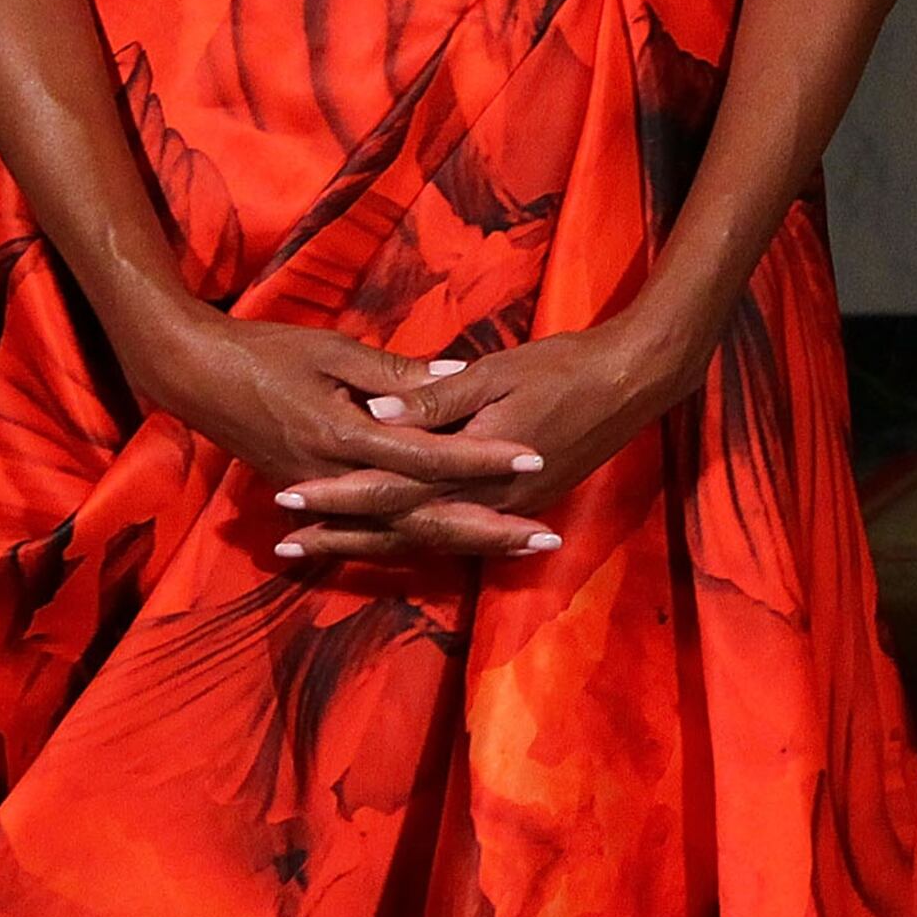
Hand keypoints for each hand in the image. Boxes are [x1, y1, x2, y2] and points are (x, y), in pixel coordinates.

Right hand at [124, 311, 550, 536]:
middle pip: (423, 515)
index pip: (430, 457)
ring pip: (401, 532)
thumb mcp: (333, 351)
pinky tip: (451, 549)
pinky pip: (371, 529)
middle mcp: (336, 478)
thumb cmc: (265, 352)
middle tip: (545, 540)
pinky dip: (413, 542)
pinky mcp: (313, 494)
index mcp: (346, 436)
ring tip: (516, 549)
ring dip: (461, 541)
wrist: (193, 375)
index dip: (483, 459)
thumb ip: (394, 374)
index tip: (535, 458)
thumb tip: (457, 377)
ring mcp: (323, 493)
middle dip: (488, 528)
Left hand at [272, 323, 699, 562]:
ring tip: (318, 549)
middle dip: (340, 535)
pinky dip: (413, 537)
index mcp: (472, 466)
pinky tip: (387, 539)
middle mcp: (483, 501)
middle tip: (283, 545)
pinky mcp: (516, 503)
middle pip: (398, 526)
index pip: (390, 489)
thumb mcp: (496, 372)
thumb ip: (434, 400)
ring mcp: (502, 507)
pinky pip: (453, 531)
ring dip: (369, 542)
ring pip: (423, 536)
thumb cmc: (564, 367)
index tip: (285, 499)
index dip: (336, 496)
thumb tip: (376, 415)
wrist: (633, 382)